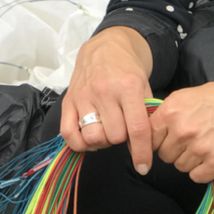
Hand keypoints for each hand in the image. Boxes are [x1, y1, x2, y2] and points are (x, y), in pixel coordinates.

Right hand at [60, 26, 153, 174]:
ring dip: (102, 141)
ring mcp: (84, 96)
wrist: (105, 47)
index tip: (144, 167)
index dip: (142, 153)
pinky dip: (79, 144)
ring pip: (93, 137)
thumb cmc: (127, 69)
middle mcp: (104, 91)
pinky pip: (68, 133)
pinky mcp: (68, 100)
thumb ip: (145, 115)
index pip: (137, 129)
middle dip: (122, 139)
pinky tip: (89, 138)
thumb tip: (145, 146)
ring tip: (106, 130)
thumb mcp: (145, 87)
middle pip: (114, 136)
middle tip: (123, 129)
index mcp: (128, 87)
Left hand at [151, 70, 213, 182]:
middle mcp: (183, 131)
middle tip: (190, 139)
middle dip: (174, 150)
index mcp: (171, 112)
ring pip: (180, 167)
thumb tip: (145, 133)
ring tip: (203, 144)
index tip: (164, 141)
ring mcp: (200, 148)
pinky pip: (197, 176)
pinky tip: (210, 155)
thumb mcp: (183, 97)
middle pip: (164, 155)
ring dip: (189, 160)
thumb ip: (164, 114)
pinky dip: (202, 170)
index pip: (149, 139)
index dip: (157, 140)